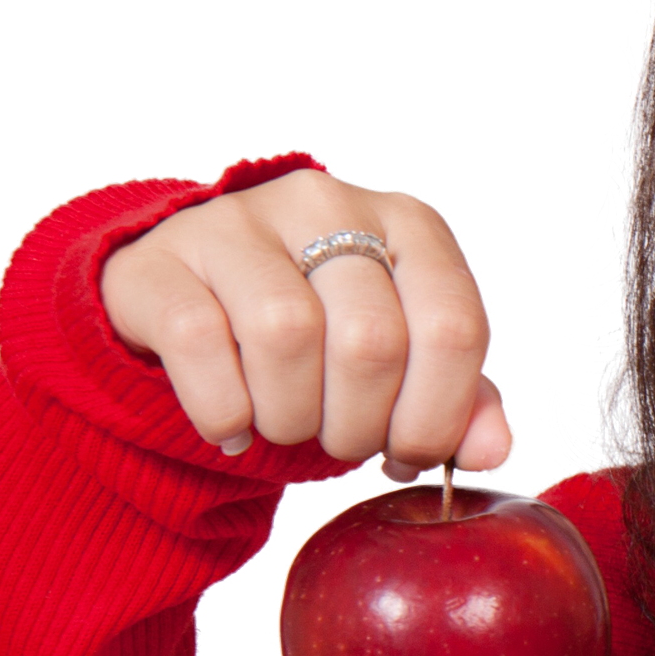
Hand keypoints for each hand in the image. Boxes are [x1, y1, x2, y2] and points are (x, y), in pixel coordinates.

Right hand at [99, 169, 513, 476]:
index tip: (406, 452)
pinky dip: (223, 411)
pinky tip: (231, 427)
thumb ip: (458, 402)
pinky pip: (201, 344)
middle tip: (339, 442)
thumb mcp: (402, 362)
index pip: (453, 326)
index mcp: (410, 225)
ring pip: (287, 335)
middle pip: (371, 340)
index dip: (437, 415)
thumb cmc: (320, 337)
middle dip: (360, 425)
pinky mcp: (162, 258)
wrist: (195, 300)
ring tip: (286, 426)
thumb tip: (492, 450)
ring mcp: (240, 221)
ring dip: (291, 417)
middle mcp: (328, 203)